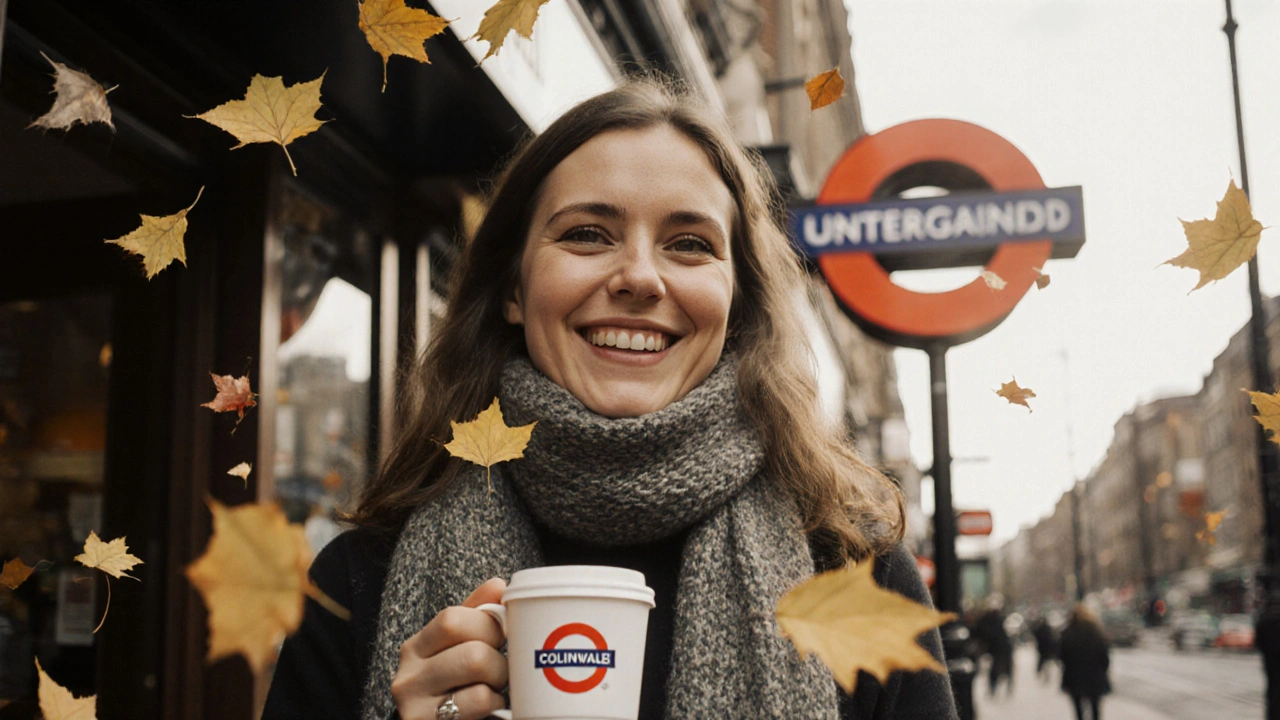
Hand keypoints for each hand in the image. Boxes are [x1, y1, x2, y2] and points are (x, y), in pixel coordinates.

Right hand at [391, 577, 507, 719]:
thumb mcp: (457, 653)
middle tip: (500, 670)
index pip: (452, 619)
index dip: (488, 624)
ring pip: (476, 668)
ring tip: (495, 688)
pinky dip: (494, 702)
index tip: (502, 636)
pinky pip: (478, 699)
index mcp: (416, 648)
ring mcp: (415, 704)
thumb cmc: (452, 692)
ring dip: (499, 680)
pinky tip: (489, 707)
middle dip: (499, 658)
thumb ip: (475, 617)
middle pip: (471, 649)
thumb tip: (499, 585)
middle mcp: (409, 675)